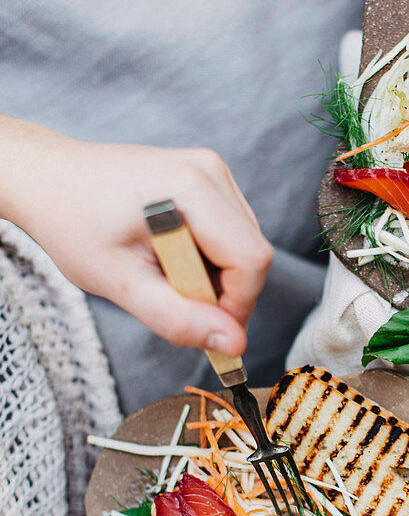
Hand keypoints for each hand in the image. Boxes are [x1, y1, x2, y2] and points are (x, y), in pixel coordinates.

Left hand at [0, 117, 272, 354]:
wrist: (48, 180)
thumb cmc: (74, 226)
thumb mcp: (120, 284)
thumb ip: (179, 319)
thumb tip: (234, 345)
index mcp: (191, 189)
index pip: (251, 261)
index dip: (236, 305)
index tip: (199, 325)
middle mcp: (210, 171)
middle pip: (253, 253)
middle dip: (224, 291)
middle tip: (170, 298)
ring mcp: (212, 169)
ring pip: (246, 245)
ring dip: (216, 276)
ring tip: (163, 273)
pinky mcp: (208, 176)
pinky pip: (232, 232)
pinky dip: (210, 257)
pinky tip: (170, 255)